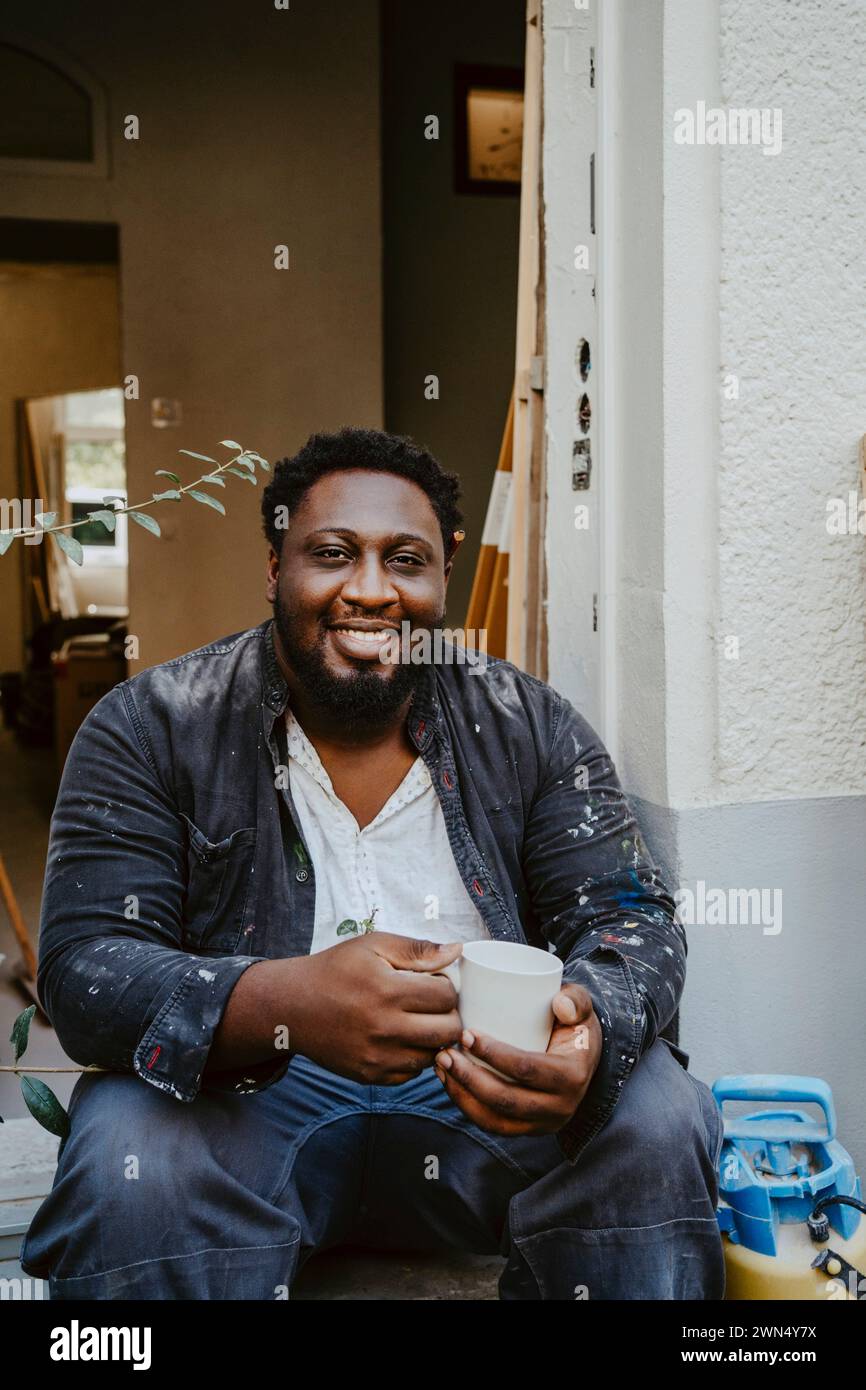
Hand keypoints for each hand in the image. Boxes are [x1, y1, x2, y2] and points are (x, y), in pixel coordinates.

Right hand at [290, 932, 463, 1085]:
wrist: (292, 1007)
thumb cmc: (335, 970)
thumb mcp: (373, 946)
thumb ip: (417, 949)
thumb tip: (456, 951)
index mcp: (388, 991)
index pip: (446, 995)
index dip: (446, 985)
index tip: (433, 981)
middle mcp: (384, 1028)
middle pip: (448, 1030)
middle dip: (448, 1014)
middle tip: (433, 1004)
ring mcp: (377, 1056)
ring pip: (433, 1055)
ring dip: (433, 1038)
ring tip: (418, 1020)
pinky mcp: (370, 1075)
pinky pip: (411, 1073)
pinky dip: (414, 1056)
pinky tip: (401, 1038)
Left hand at [433, 983, 601, 1137]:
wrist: (584, 1058)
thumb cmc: (574, 1025)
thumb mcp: (580, 1006)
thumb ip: (575, 999)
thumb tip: (559, 1003)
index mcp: (572, 1076)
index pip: (526, 1069)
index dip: (493, 1054)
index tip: (466, 1033)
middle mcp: (560, 1107)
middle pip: (506, 1100)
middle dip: (469, 1078)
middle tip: (445, 1053)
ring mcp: (543, 1123)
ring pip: (495, 1119)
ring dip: (462, 1095)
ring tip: (441, 1067)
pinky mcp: (527, 1129)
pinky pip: (493, 1126)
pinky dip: (468, 1107)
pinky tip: (450, 1083)